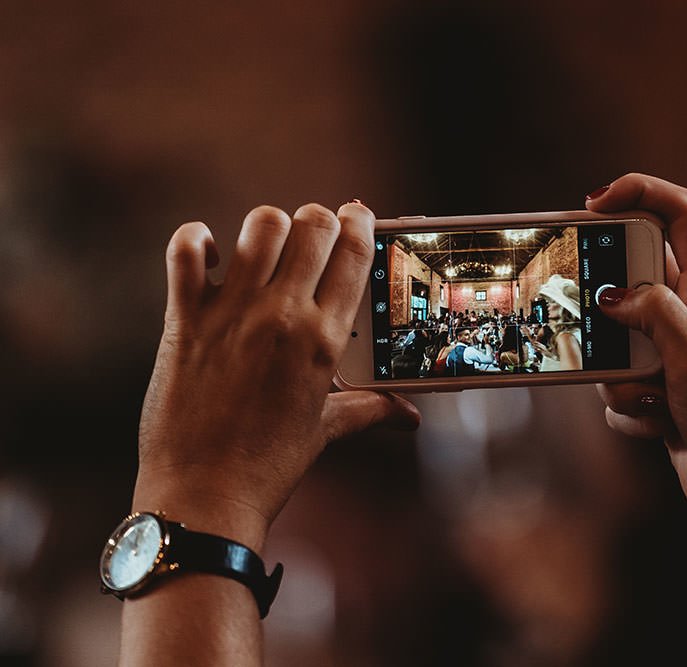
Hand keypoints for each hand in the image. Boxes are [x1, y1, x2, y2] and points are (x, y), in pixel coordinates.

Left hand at [135, 203, 419, 548]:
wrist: (205, 496)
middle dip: (320, 219)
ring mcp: (233, 313)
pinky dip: (197, 239)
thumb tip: (409, 417)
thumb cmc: (269, 465)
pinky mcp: (186, 319)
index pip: (355, 253)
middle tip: (317, 232)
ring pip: (260, 226)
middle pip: (313, 226)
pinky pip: (186, 251)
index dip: (360, 223)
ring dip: (270, 226)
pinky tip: (211, 253)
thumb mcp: (325, 430)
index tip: (358, 215)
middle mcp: (284, 315)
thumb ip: (369, 410)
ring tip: (269, 245)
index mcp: (325, 339)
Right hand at [590, 174, 686, 550]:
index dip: (641, 192)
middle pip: (632, 278)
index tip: (595, 203)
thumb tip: (612, 295)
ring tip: (650, 398)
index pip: (682, 215)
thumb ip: (653, 312)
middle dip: (608, 304)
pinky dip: (625, 407)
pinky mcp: (656, 392)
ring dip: (617, 372)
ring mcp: (670, 356)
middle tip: (593, 320)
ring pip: (615, 339)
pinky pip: (615, 384)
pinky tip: (658, 427)